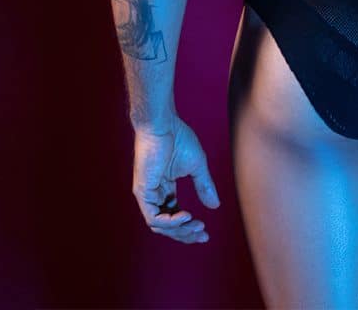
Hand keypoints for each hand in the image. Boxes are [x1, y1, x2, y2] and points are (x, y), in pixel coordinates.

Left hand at [132, 115, 221, 242]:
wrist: (164, 124)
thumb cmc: (178, 139)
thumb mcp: (197, 166)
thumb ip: (204, 186)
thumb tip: (215, 206)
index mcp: (165, 189)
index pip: (174, 216)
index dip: (188, 227)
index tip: (205, 232)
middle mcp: (154, 195)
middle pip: (167, 225)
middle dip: (185, 234)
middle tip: (203, 234)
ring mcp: (147, 194)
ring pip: (159, 225)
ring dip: (179, 230)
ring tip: (196, 225)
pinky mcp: (142, 191)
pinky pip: (153, 217)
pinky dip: (169, 221)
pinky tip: (185, 216)